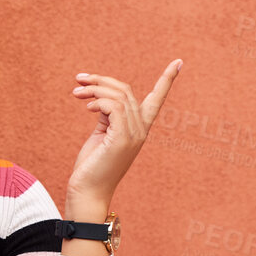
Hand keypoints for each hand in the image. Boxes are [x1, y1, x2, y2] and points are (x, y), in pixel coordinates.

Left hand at [67, 59, 181, 204]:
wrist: (87, 193)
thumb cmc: (92, 166)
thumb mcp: (102, 135)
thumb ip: (107, 116)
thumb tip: (100, 96)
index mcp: (139, 129)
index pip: (157, 99)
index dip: (167, 80)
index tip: (178, 62)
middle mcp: (140, 130)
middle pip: (126, 91)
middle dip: (101, 80)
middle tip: (79, 79)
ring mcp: (133, 134)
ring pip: (119, 96)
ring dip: (95, 89)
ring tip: (76, 93)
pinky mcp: (122, 138)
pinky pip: (114, 107)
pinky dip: (98, 101)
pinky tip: (87, 107)